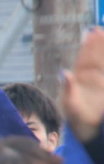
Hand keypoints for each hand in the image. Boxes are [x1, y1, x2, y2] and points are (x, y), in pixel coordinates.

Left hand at [62, 28, 103, 142]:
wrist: (92, 135)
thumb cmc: (78, 122)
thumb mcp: (71, 107)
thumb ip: (68, 90)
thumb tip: (64, 72)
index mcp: (79, 81)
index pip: (84, 60)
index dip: (89, 46)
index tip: (93, 31)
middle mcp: (91, 80)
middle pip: (96, 57)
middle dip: (99, 43)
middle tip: (101, 28)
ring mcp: (101, 83)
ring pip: (103, 63)